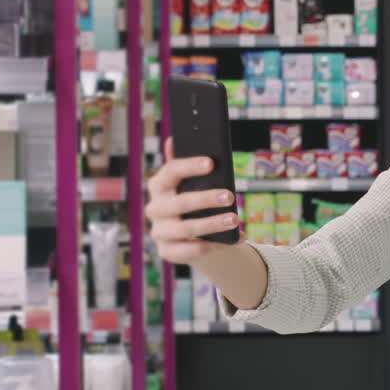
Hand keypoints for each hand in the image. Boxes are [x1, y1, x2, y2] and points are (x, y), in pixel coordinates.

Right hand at [146, 137, 240, 264]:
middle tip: (230, 196)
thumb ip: (185, 163)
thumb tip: (174, 138)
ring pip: (186, 228)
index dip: (190, 166)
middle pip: (180, 202)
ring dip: (212, 224)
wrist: (190, 235)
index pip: (171, 172)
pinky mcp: (167, 251)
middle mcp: (155, 208)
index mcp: (159, 185)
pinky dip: (213, 245)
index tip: (211, 163)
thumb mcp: (190, 182)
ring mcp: (159, 231)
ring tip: (234, 220)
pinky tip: (232, 239)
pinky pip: (190, 250)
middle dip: (206, 199)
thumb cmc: (193, 200)